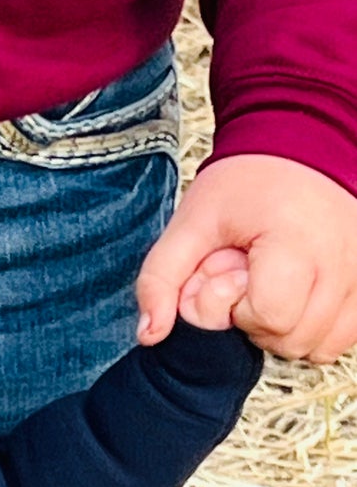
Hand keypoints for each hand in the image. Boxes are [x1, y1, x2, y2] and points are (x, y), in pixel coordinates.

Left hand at [136, 154, 356, 362]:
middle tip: (249, 277)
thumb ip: (160, 280)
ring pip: (321, 345)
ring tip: (274, 283)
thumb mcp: (190, 225)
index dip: (239, 310)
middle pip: (293, 339)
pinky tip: (297, 297)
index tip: (232, 274)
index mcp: (297, 240)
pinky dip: (317, 328)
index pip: (270, 316)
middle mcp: (342, 256)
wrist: (302, 141)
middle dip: (258, 322)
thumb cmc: (245, 183)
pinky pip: (345, 334)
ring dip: (287, 329)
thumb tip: (149, 336)